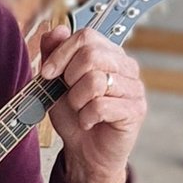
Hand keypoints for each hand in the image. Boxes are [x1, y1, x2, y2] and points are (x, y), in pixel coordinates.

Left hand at [34, 21, 145, 182]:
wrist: (85, 152)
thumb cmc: (73, 116)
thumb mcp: (55, 83)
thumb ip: (54, 55)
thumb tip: (56, 30)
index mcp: (109, 54)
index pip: (87, 37)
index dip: (61, 53)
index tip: (47, 73)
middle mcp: (126, 67)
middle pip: (91, 55)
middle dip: (69, 78)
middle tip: (69, 96)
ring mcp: (134, 88)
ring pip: (95, 81)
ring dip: (77, 100)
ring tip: (80, 110)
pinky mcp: (136, 110)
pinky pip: (102, 106)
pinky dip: (86, 117)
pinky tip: (88, 122)